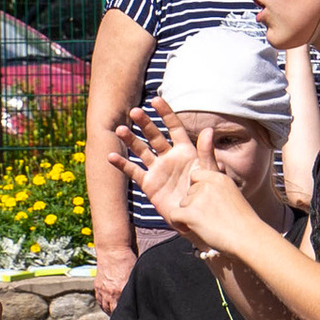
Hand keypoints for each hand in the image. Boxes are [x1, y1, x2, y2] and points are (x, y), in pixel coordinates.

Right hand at [93, 240, 136, 314]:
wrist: (113, 250)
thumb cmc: (128, 260)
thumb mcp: (135, 276)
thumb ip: (135, 289)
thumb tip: (142, 298)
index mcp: (122, 290)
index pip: (124, 311)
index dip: (128, 316)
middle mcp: (111, 293)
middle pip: (114, 312)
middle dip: (119, 317)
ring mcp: (103, 290)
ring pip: (105, 308)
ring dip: (111, 312)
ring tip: (117, 315)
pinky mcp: (98, 287)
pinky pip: (100, 302)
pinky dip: (104, 306)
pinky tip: (109, 307)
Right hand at [117, 97, 214, 229]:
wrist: (199, 219)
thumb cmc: (209, 195)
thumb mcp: (209, 172)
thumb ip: (206, 152)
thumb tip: (209, 130)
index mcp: (185, 151)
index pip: (174, 127)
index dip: (165, 113)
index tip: (156, 100)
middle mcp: (169, 157)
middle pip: (154, 135)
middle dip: (145, 123)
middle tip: (135, 112)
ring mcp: (158, 170)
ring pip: (141, 150)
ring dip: (130, 140)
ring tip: (120, 129)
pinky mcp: (149, 184)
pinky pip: (134, 172)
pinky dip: (122, 164)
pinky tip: (110, 156)